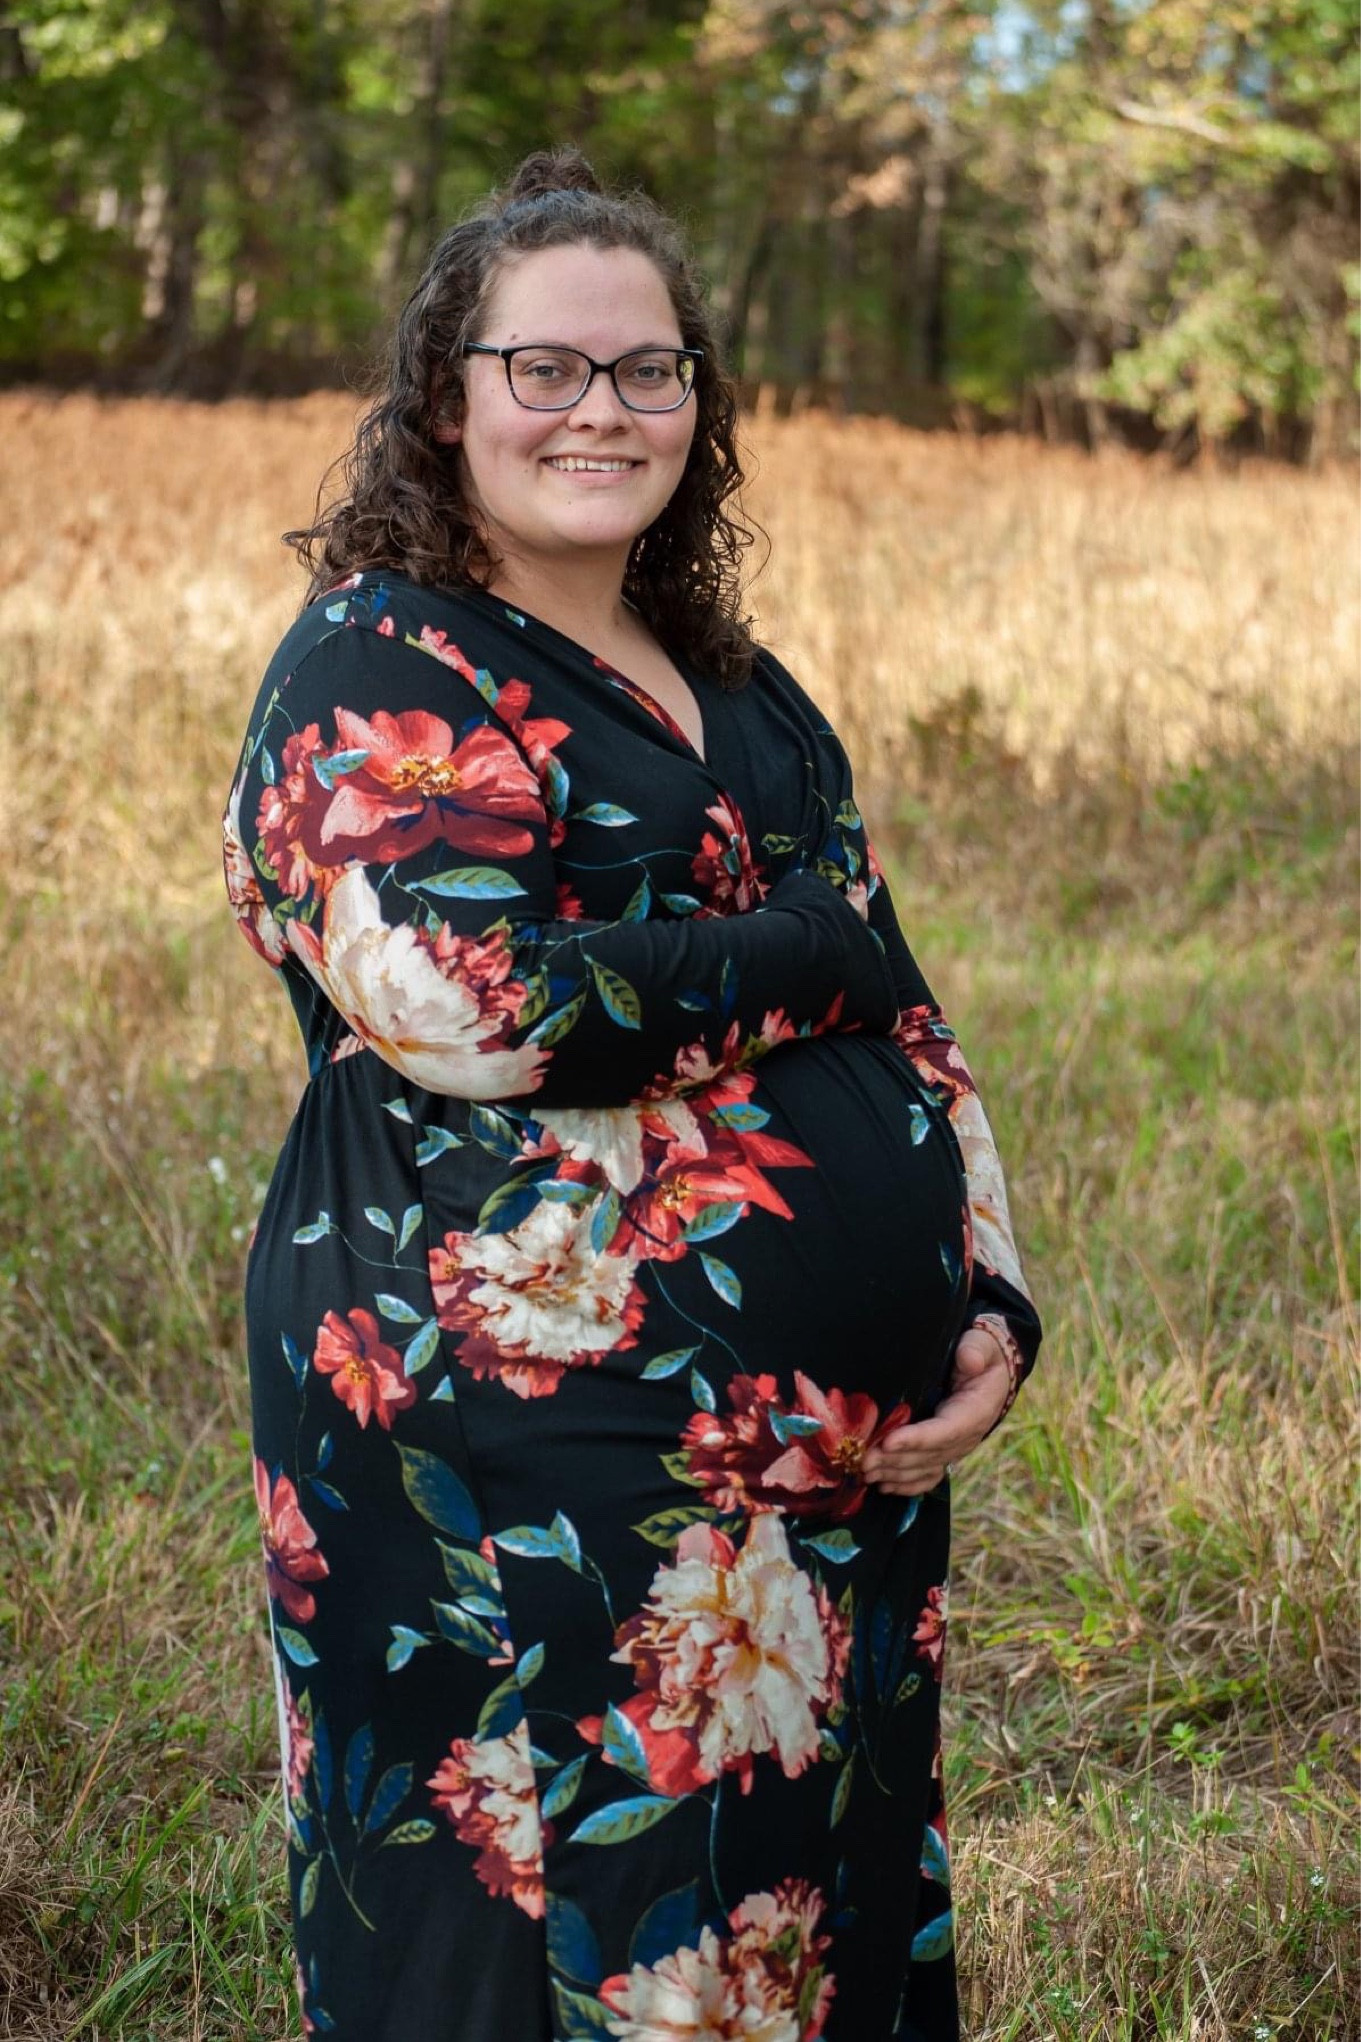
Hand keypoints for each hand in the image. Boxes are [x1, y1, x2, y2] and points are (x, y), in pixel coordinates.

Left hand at [862, 1326, 1012, 1495]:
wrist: (992, 1374)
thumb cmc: (982, 1355)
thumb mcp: (982, 1345)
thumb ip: (976, 1350)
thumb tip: (968, 1359)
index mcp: (976, 1411)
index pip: (946, 1430)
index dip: (918, 1439)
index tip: (888, 1442)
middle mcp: (967, 1436)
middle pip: (929, 1455)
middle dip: (895, 1459)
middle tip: (863, 1460)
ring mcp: (956, 1449)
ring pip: (924, 1468)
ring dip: (894, 1473)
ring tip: (864, 1472)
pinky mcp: (945, 1453)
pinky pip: (927, 1476)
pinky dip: (905, 1485)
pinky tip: (883, 1486)